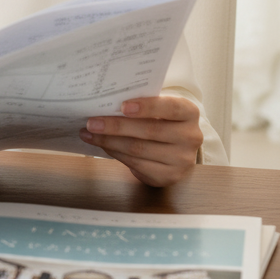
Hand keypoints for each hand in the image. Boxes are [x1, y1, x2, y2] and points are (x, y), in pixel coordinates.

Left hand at [79, 96, 202, 186]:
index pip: (170, 107)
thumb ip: (141, 104)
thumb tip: (106, 102)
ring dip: (109, 141)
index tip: (123, 106)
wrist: (175, 149)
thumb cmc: (161, 120)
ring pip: (139, 149)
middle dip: (116, 126)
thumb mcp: (159, 108)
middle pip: (149, 130)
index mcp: (189, 112)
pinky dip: (115, 153)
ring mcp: (182, 159)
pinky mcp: (169, 176)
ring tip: (89, 133)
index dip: (147, 106)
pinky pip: (136, 164)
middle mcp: (191, 136)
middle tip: (92, 122)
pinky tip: (102, 145)